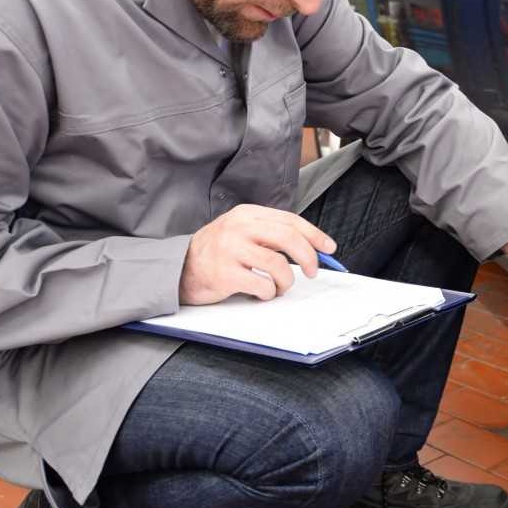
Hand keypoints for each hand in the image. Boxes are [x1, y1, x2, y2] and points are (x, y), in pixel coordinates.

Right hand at [178, 204, 335, 305]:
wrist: (178, 268)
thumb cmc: (217, 252)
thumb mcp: (242, 232)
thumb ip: (271, 235)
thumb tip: (312, 248)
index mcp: (247, 214)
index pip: (290, 220)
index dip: (314, 235)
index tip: (329, 248)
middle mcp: (238, 228)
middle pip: (288, 238)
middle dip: (308, 257)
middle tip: (313, 271)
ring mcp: (230, 250)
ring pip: (277, 264)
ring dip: (286, 281)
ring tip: (280, 287)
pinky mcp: (224, 274)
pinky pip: (261, 285)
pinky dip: (269, 292)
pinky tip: (263, 293)